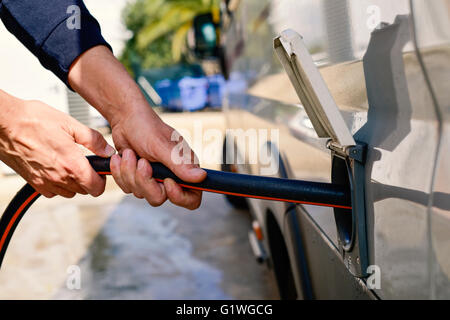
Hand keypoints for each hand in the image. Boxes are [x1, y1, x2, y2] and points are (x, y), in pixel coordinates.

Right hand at [0, 91, 114, 197]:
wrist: (3, 123)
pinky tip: (55, 167)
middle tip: (85, 162)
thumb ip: (93, 140)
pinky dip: (57, 184)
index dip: (102, 180)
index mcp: (72, 164)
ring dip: (73, 182)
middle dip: (88, 179)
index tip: (100, 170)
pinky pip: (52, 192)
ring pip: (69, 192)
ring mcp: (44, 182)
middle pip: (84, 190)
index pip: (96, 188)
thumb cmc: (34, 119)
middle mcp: (59, 178)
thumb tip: (108, 151)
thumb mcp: (70, 124)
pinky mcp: (32, 182)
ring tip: (69, 163)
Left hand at [68, 46, 205, 209]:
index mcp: (184, 169)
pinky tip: (121, 156)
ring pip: (140, 194)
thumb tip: (201, 177)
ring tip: (129, 153)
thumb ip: (180, 164)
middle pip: (159, 198)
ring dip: (130, 173)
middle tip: (141, 161)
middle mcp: (171, 177)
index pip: (192, 198)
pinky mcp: (137, 179)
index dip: (179, 196)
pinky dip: (120, 173)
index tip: (166, 181)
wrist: (125, 119)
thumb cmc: (147, 127)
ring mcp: (153, 179)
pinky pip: (127, 188)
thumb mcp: (162, 145)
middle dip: (144, 181)